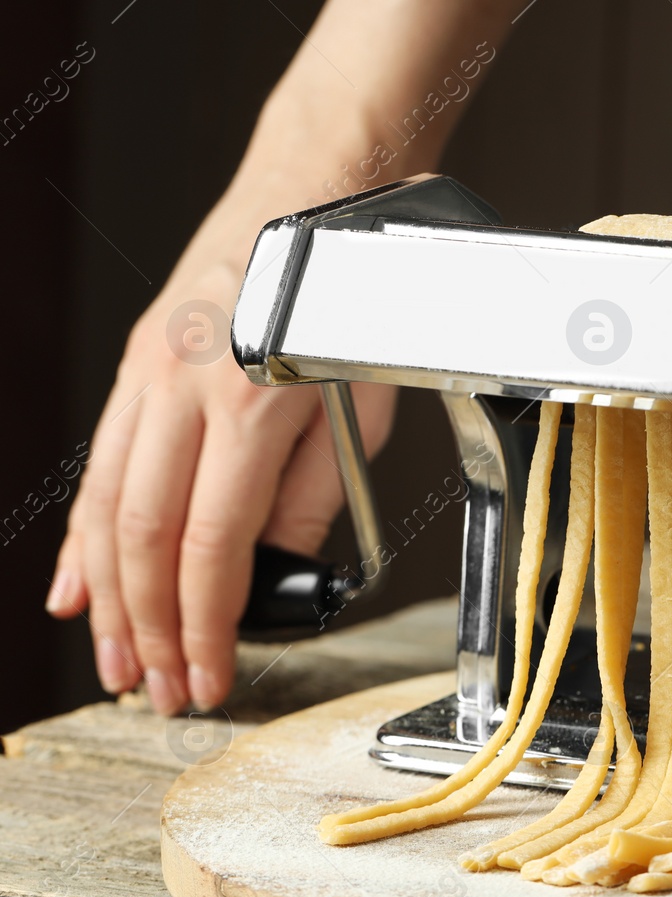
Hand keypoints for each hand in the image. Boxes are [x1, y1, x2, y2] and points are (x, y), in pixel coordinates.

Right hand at [43, 0, 522, 713]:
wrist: (317, 200)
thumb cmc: (356, 302)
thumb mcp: (364, 408)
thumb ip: (314, 494)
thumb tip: (276, 567)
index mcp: (251, 406)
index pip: (212, 546)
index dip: (206, 625)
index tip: (212, 676)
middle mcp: (183, 390)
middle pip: (144, 538)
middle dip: (149, 628)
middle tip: (158, 690)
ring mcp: (149, 374)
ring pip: (106, 507)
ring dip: (108, 597)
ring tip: (115, 662)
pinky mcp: (138, 366)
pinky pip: (100, 465)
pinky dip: (85, 535)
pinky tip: (76, 589)